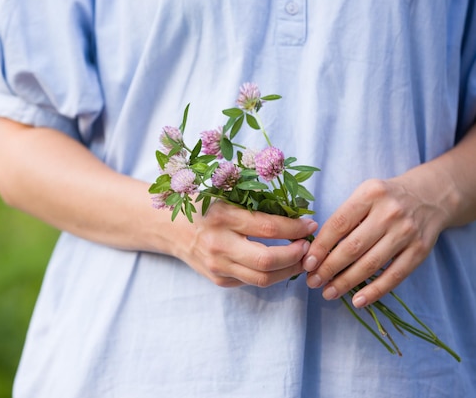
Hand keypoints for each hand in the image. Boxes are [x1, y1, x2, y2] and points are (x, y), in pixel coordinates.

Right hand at [174, 201, 317, 287]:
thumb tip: (295, 213)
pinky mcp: (219, 280)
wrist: (168, 228)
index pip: (268, 227)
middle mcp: (219, 244)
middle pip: (267, 261)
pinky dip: (272, 275)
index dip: (295, 228)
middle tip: (308, 247)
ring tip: (300, 258)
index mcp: (222, 216)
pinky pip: (252, 282)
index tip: (310, 224)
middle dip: (295, 256)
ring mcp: (218, 266)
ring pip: (263, 278)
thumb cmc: (201, 205)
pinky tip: (281, 264)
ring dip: (288, 270)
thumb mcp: (224, 195)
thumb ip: (254, 204)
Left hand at [302, 177, 449, 307]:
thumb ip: (344, 217)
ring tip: (328, 293)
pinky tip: (358, 301)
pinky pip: (395, 275)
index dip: (320, 247)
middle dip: (329, 268)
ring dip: (346, 282)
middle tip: (313, 282)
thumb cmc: (385, 199)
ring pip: (371, 263)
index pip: (338, 224)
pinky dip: (375, 291)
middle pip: (353, 247)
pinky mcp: (420, 250)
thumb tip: (316, 251)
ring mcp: (407, 232)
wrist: (430, 196)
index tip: (307, 264)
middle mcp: (389, 213)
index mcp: (370, 194)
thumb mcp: (364, 195)